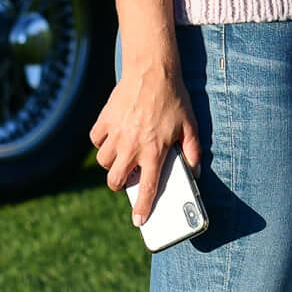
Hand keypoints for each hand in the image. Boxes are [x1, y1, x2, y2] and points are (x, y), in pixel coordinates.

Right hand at [90, 57, 199, 217]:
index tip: (139, 221)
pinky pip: (96, 140)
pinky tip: (113, 137)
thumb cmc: (174, 98)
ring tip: (123, 156)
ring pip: (103, 162)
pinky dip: (102, 142)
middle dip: (119, 185)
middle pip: (114, 180)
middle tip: (128, 178)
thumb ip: (194, 151)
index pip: (148, 187)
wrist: (152, 70)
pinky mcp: (104, 120)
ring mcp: (116, 133)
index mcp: (154, 150)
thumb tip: (195, 172)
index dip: (143, 207)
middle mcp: (132, 145)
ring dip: (111, 164)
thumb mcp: (191, 125)